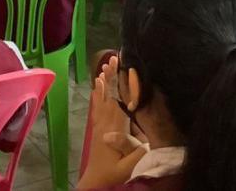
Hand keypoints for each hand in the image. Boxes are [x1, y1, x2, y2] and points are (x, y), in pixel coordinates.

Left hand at [79, 56, 147, 188]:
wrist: (95, 181)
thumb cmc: (114, 174)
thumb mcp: (128, 167)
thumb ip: (133, 150)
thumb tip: (140, 134)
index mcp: (114, 129)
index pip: (118, 102)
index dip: (121, 84)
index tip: (124, 68)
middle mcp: (105, 123)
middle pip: (109, 95)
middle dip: (112, 76)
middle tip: (114, 57)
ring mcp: (99, 124)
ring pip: (102, 98)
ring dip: (104, 81)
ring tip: (105, 64)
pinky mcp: (97, 128)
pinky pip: (97, 106)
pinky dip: (98, 93)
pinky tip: (97, 84)